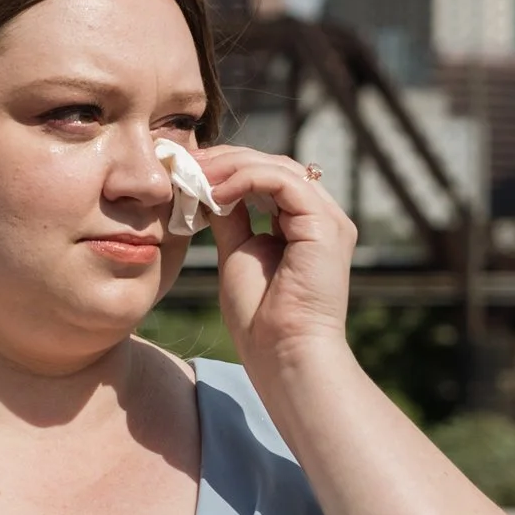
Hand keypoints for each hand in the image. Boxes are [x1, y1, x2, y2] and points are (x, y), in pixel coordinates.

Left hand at [197, 147, 356, 384]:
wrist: (283, 354)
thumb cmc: (260, 318)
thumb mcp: (237, 252)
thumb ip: (231, 217)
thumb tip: (210, 187)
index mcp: (305, 224)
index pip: (268, 177)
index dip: (227, 168)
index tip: (187, 171)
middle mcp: (322, 217)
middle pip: (274, 166)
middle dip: (226, 161)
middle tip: (186, 163)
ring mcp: (328, 219)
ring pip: (278, 168)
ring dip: (231, 166)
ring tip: (195, 175)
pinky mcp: (326, 224)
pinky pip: (283, 182)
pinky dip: (245, 179)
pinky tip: (216, 192)